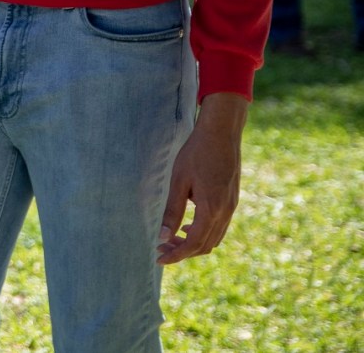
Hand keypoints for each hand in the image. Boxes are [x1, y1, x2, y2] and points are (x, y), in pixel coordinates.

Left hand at [157, 92, 247, 264]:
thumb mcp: (179, 181)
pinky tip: (188, 224)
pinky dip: (204, 232)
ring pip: (214, 238)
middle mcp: (225, 212)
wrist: (222, 132)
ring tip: (172, 238)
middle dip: (183, 251)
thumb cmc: (196, 153)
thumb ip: (172, 211)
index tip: (159, 258)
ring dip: (194, 243)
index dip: (176, 255)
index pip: (193, 244)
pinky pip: (219, 226)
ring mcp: (232, 206)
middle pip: (205, 246)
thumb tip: (163, 236)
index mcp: (211, 209)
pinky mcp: (232, 200)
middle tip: (161, 247)